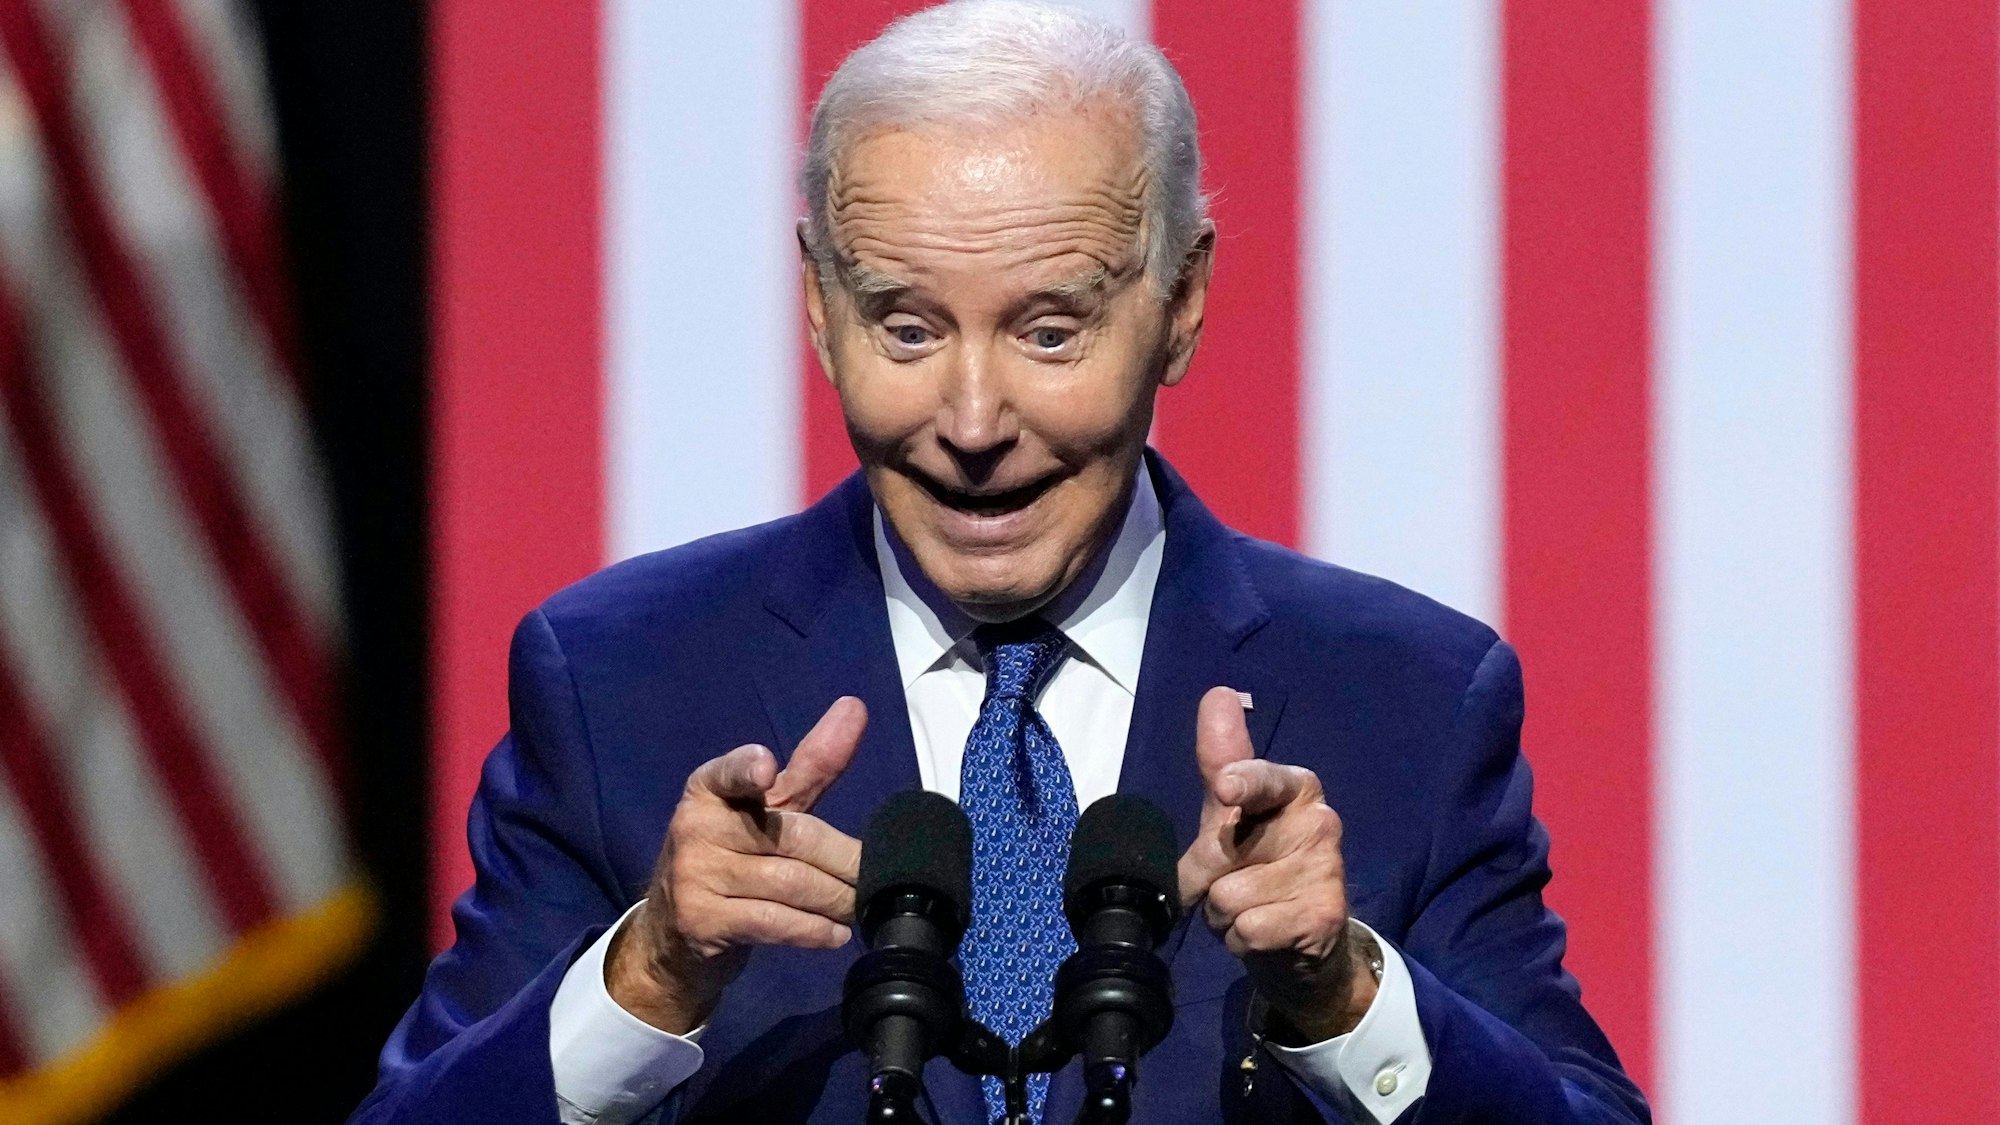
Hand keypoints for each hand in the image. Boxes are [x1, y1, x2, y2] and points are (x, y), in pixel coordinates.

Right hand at [605, 696, 867, 1032]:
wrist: (670, 938)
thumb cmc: (729, 861)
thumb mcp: (764, 812)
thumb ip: (810, 767)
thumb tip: (855, 707)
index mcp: (709, 789)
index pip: (730, 773)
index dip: (747, 769)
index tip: (766, 766)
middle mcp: (696, 826)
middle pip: (792, 836)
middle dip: (845, 859)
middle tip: (878, 876)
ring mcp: (695, 875)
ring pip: (790, 883)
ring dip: (837, 899)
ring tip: (863, 906)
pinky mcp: (701, 921)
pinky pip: (774, 922)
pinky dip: (813, 929)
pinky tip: (837, 934)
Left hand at [1176, 686, 1375, 1042]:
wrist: (1300, 946)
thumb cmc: (1257, 870)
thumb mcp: (1230, 817)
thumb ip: (1221, 760)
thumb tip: (1219, 694)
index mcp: (1295, 787)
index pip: (1262, 779)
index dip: (1241, 783)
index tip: (1225, 787)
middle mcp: (1320, 820)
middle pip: (1222, 849)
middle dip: (1207, 875)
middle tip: (1230, 882)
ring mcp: (1326, 869)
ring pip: (1228, 896)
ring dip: (1224, 914)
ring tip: (1252, 909)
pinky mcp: (1323, 915)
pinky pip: (1246, 930)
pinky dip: (1241, 940)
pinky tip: (1266, 934)